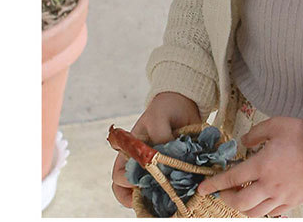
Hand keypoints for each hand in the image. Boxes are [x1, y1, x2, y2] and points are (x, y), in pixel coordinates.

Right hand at [111, 92, 200, 207]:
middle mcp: (139, 164)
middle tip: (157, 196)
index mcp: (129, 152)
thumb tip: (165, 157)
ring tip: (171, 197)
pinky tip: (184, 192)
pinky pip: (169, 188)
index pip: (118, 176)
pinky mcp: (172, 171)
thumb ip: (159, 135)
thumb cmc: (166, 109)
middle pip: (129, 192)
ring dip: (158, 198)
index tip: (140, 180)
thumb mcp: (159, 117)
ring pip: (149, 194)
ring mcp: (155, 169)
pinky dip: (174, 192)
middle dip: (140, 198)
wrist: (184, 105)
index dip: (126, 182)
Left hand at [196, 117, 302, 216]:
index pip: (231, 179)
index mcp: (262, 165)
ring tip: (241, 197)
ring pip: (255, 213)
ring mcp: (282, 196)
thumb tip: (243, 143)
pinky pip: (274, 213)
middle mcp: (270, 185)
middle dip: (226, 199)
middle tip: (223, 192)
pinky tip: (262, 200)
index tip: (203, 189)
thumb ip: (255, 134)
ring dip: (243, 207)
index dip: (214, 185)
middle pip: (240, 202)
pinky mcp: (294, 201)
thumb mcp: (276, 125)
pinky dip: (263, 210)